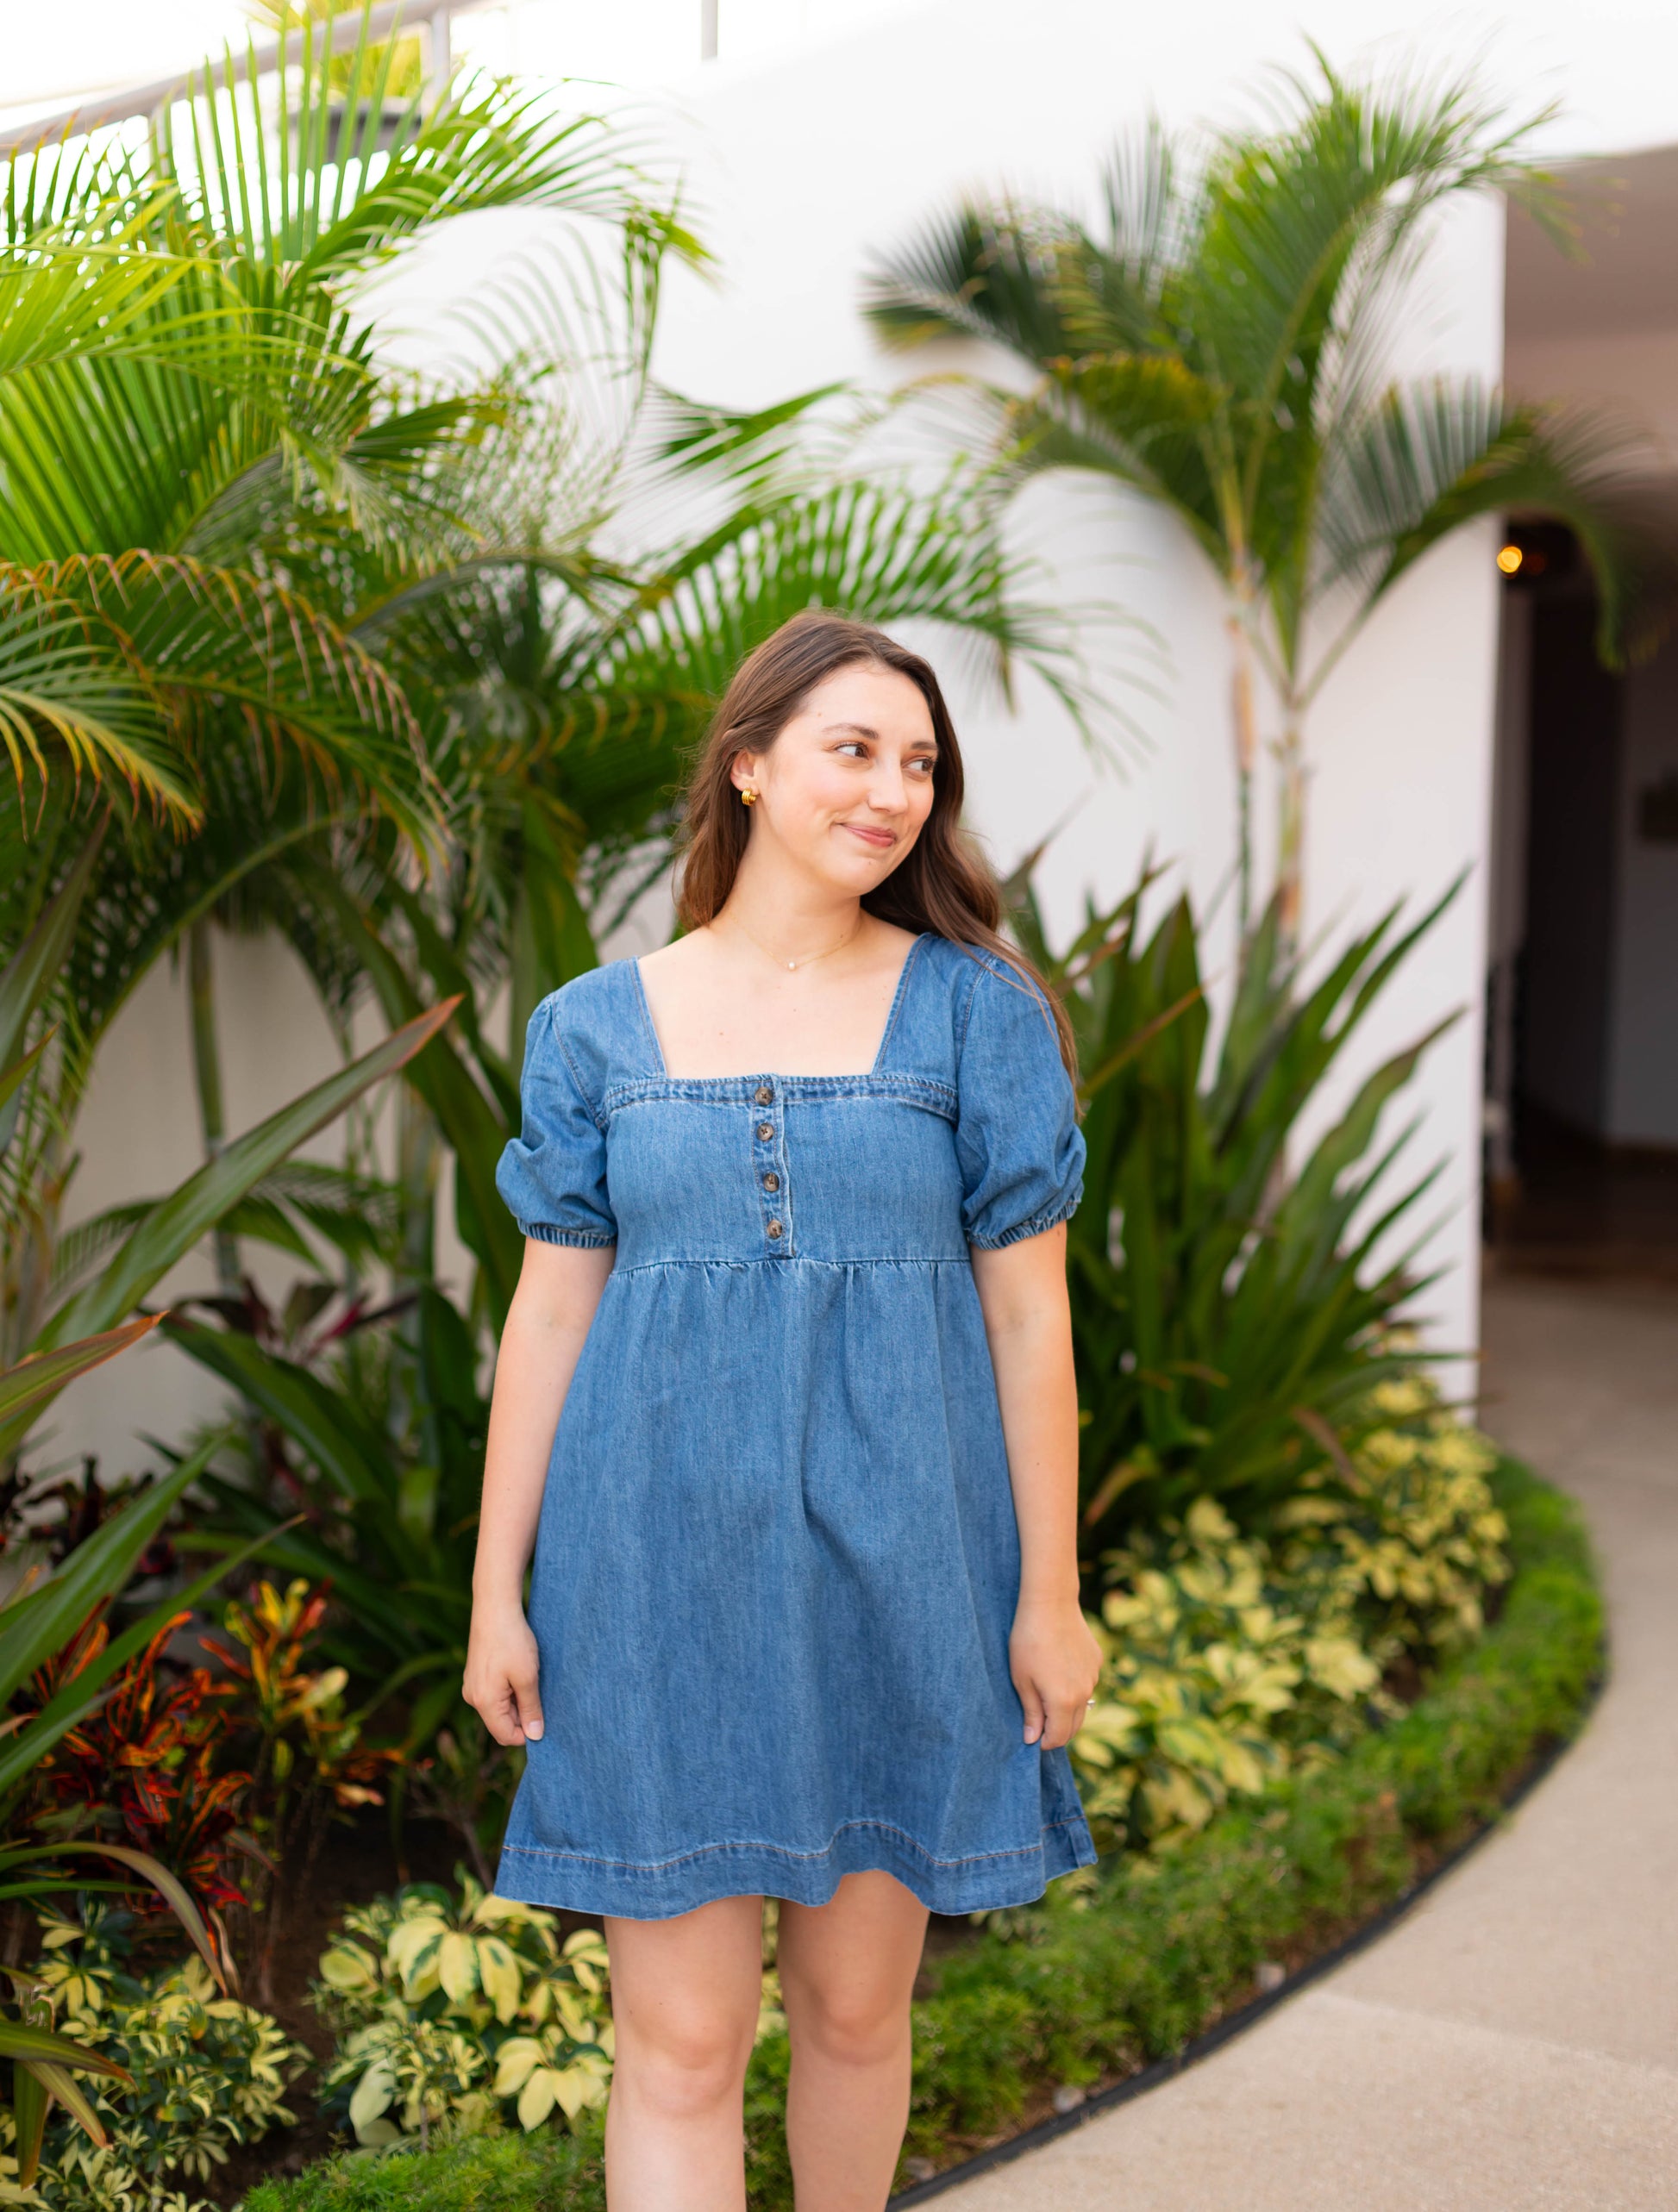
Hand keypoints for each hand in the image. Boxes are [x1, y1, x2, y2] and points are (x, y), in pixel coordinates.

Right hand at [463, 1598, 544, 1746]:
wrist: (494, 1608)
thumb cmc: (512, 1641)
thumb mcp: (527, 1677)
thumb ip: (531, 1709)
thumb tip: (536, 1736)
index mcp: (484, 1702)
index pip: (505, 1735)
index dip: (527, 1733)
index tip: (546, 1718)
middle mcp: (472, 1697)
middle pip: (502, 1722)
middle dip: (523, 1715)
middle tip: (542, 1694)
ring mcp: (472, 1685)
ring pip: (499, 1707)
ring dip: (518, 1700)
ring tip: (531, 1679)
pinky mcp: (475, 1674)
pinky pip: (494, 1693)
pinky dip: (510, 1689)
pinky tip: (521, 1671)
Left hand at [1008, 1591, 1101, 1749]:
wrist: (1050, 1603)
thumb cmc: (1028, 1641)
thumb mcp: (1021, 1679)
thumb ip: (1031, 1712)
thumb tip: (1032, 1739)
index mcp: (1063, 1701)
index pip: (1058, 1738)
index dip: (1044, 1742)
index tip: (1032, 1737)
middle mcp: (1084, 1693)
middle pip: (1074, 1726)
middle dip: (1057, 1730)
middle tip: (1037, 1721)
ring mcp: (1093, 1676)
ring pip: (1082, 1705)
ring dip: (1066, 1708)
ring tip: (1045, 1690)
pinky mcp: (1097, 1661)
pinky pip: (1086, 1683)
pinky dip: (1074, 1686)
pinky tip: (1058, 1668)